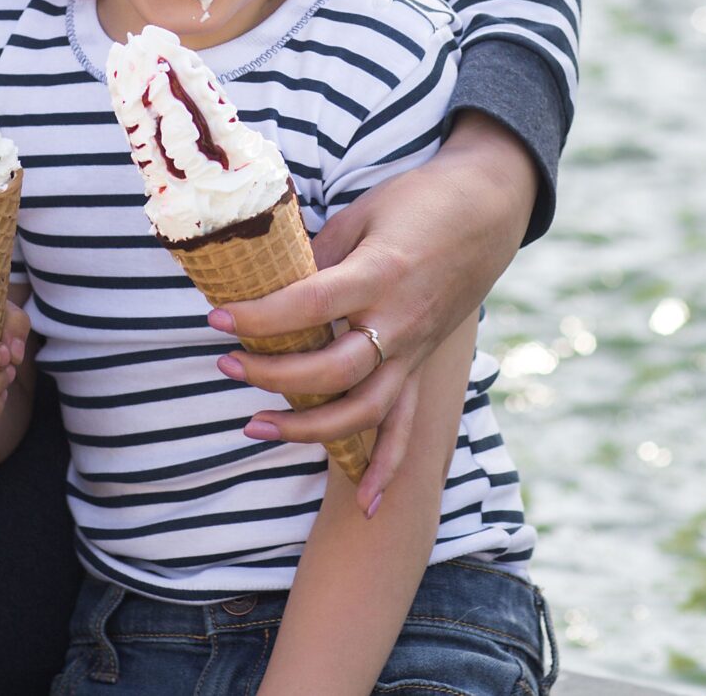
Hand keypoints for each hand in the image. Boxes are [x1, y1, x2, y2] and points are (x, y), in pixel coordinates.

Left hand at [213, 112, 531, 502]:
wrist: (488, 209)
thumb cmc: (419, 201)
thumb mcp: (362, 214)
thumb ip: (320, 256)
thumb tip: (269, 284)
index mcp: (380, 275)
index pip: (309, 307)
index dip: (259, 317)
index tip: (217, 318)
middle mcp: (400, 322)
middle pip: (331, 369)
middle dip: (271, 374)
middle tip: (225, 364)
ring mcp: (415, 351)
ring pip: (363, 411)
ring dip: (308, 429)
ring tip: (254, 426)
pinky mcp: (423, 366)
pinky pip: (407, 426)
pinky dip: (388, 469)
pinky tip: (365, 505)